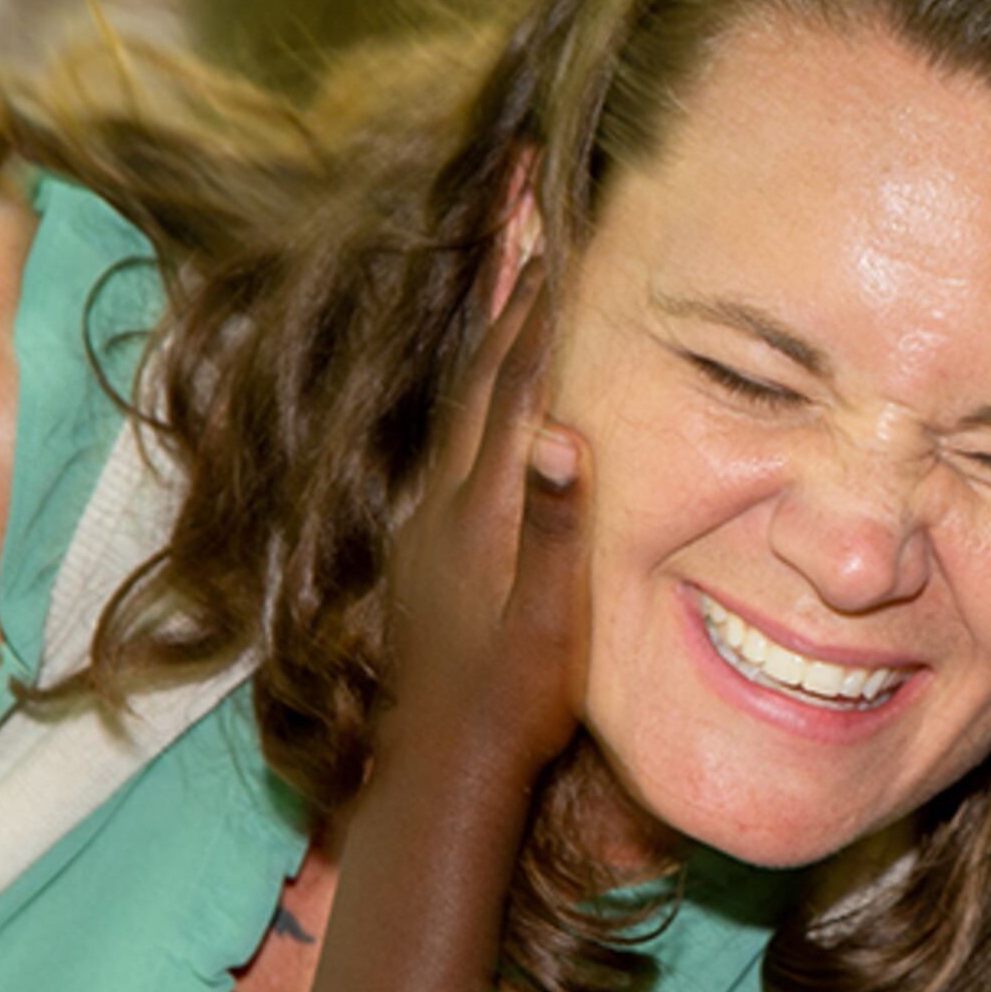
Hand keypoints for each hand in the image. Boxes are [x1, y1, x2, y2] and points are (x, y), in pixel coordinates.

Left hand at [381, 262, 587, 780]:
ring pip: (461, 408)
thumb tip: (564, 433)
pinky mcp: (425, 551)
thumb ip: (557, 529)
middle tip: (529, 224)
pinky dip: (478, 399)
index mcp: (482, 509)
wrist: (441, 767)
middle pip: (480, 378)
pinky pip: (456, 447)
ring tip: (512, 286)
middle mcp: (445, 503)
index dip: (541, 310)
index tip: (559, 239)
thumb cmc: (514, 702)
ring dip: (489, 342)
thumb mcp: (550, 622)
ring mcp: (429, 525)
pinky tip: (490, 404)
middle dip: (509, 297)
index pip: (518, 386)